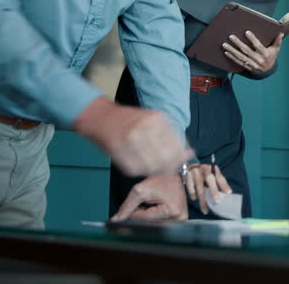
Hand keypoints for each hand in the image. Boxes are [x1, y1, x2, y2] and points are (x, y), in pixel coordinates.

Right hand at [72, 97, 192, 176]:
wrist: (100, 118)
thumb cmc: (129, 119)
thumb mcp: (152, 118)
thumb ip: (169, 134)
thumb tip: (188, 152)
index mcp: (155, 118)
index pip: (175, 144)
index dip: (182, 155)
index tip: (186, 158)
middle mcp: (144, 129)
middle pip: (166, 157)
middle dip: (172, 165)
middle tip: (173, 166)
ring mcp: (130, 141)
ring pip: (152, 166)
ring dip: (157, 169)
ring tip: (157, 165)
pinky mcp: (119, 153)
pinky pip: (137, 169)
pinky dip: (143, 170)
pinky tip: (143, 165)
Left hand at [110, 173, 187, 220]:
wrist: (174, 170)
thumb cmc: (162, 177)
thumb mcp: (141, 190)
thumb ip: (127, 206)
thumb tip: (117, 219)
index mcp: (173, 211)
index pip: (145, 220)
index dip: (134, 214)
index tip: (127, 211)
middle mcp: (180, 218)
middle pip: (150, 224)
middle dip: (141, 215)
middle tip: (142, 202)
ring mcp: (181, 219)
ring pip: (154, 224)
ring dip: (147, 216)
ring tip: (150, 202)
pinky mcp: (180, 218)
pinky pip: (161, 221)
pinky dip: (154, 216)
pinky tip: (155, 206)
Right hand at [184, 163, 231, 214]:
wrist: (190, 163)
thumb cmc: (204, 171)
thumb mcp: (213, 172)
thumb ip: (219, 181)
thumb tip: (228, 192)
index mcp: (212, 169)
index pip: (219, 177)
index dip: (224, 185)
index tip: (229, 193)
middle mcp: (204, 170)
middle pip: (210, 181)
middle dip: (213, 192)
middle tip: (217, 202)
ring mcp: (195, 173)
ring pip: (199, 188)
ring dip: (202, 201)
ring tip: (205, 210)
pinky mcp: (187, 177)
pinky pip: (190, 189)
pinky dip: (193, 196)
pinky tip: (195, 199)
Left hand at [223, 31, 282, 72]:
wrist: (268, 70)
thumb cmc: (271, 56)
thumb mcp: (276, 49)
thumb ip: (278, 41)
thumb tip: (281, 33)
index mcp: (265, 54)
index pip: (258, 46)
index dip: (252, 39)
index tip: (246, 32)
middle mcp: (258, 60)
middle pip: (246, 51)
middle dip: (238, 43)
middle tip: (231, 36)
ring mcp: (252, 64)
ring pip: (240, 56)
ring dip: (232, 50)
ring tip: (225, 44)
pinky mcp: (247, 66)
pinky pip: (238, 62)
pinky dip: (231, 57)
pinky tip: (226, 52)